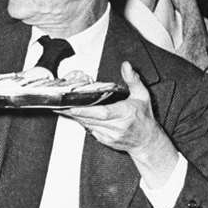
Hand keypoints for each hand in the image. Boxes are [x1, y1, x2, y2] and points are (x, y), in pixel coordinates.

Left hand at [58, 60, 176, 180]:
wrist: (147, 140)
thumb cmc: (144, 118)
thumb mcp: (142, 96)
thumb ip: (133, 79)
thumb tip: (126, 66)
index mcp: (125, 114)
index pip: (102, 113)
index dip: (85, 110)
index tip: (72, 106)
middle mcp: (117, 126)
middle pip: (90, 119)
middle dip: (74, 112)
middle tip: (60, 105)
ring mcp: (110, 135)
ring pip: (88, 125)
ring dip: (76, 117)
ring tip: (63, 109)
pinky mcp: (105, 140)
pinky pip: (90, 130)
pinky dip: (83, 122)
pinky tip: (76, 116)